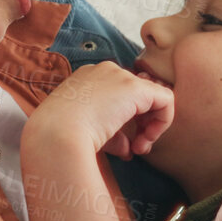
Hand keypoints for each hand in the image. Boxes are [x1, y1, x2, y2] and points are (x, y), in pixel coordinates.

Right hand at [23, 61, 172, 159]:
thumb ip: (113, 136)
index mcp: (87, 79)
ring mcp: (119, 76)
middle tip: (136, 148)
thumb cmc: (62, 138)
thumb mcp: (88, 133)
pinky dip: (162, 122)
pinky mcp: (134, 88)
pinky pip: (166, 100)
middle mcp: (104, 71)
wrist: (55, 135)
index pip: (120, 95)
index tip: (124, 145)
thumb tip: (129, 148)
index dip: (128, 121)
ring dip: (152, 125)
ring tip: (139, 147)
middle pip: (138, 95)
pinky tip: (146, 140)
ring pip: (154, 96)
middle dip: (142, 123)